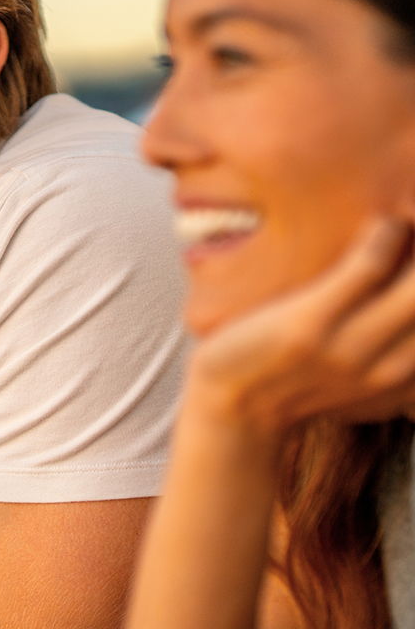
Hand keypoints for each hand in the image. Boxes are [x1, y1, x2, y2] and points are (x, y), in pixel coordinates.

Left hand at [187, 218, 414, 434]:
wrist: (231, 407)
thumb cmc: (293, 388)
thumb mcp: (361, 395)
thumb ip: (399, 382)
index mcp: (405, 384)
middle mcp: (388, 368)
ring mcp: (349, 346)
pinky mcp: (310, 323)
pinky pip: (365, 270)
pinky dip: (384, 236)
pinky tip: (384, 222)